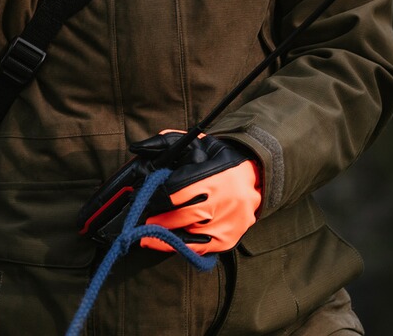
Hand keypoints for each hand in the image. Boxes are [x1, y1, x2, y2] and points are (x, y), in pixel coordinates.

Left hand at [130, 131, 261, 253]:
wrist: (255, 174)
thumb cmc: (218, 158)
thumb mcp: (196, 143)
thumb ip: (165, 143)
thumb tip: (136, 148)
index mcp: (212, 174)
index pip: (175, 191)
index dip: (153, 197)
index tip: (138, 199)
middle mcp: (222, 200)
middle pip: (180, 216)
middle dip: (157, 220)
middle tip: (140, 220)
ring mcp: (227, 222)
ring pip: (188, 236)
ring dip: (165, 236)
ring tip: (147, 235)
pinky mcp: (229, 238)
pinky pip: (199, 248)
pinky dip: (181, 246)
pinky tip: (167, 243)